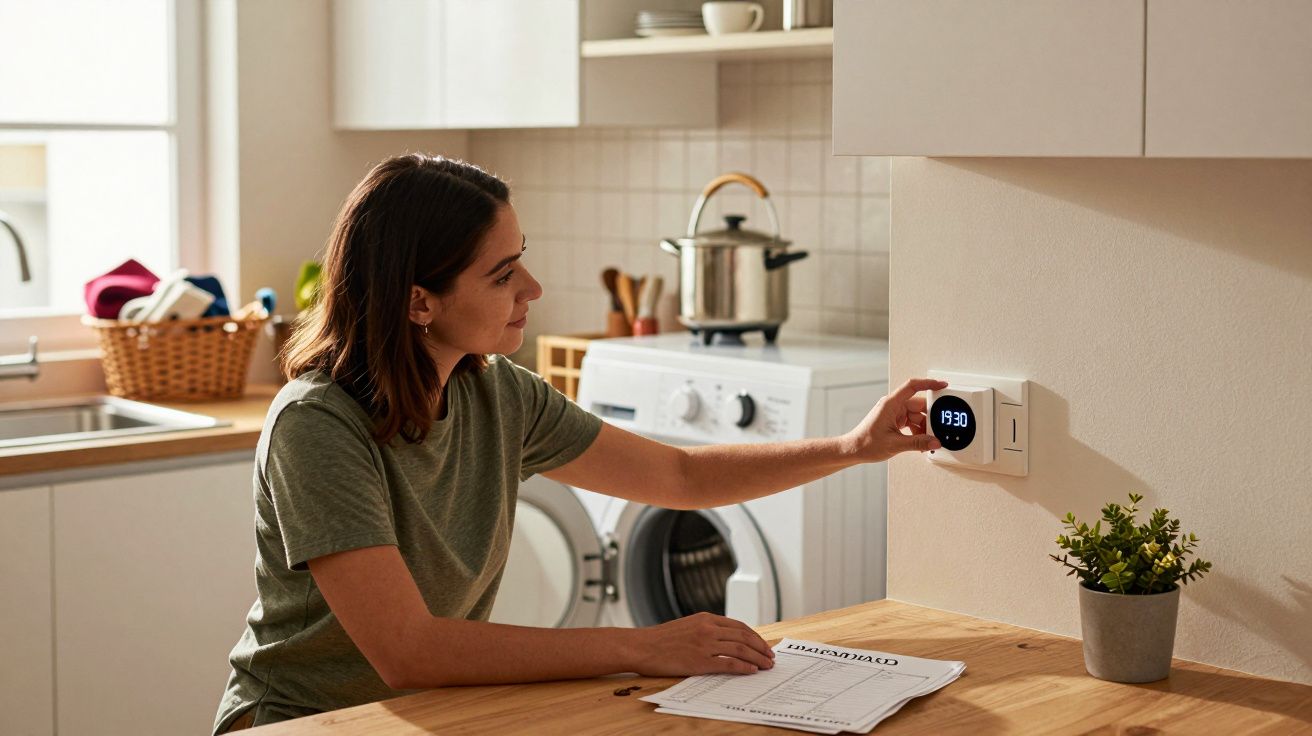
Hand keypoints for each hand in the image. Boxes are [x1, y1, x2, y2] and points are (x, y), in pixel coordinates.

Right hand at [623, 612, 774, 676]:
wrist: (641, 646)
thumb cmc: (660, 639)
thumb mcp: (687, 626)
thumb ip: (706, 629)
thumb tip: (725, 640)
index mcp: (706, 618)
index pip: (739, 626)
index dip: (755, 637)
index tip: (763, 645)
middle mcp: (708, 628)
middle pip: (744, 637)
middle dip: (761, 648)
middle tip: (770, 657)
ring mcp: (705, 644)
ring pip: (740, 649)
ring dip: (757, 658)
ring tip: (766, 666)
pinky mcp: (700, 660)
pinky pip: (728, 663)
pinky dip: (743, 667)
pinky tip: (751, 671)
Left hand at [844, 377, 948, 462]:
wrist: (853, 450)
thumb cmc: (866, 443)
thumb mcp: (895, 444)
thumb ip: (918, 443)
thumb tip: (935, 442)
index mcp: (891, 404)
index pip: (913, 386)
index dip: (929, 383)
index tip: (942, 385)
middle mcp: (892, 406)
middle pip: (918, 404)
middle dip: (929, 417)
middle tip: (937, 428)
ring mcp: (893, 413)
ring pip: (916, 415)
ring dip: (923, 427)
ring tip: (927, 440)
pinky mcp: (894, 421)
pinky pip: (911, 421)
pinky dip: (917, 430)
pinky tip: (920, 441)